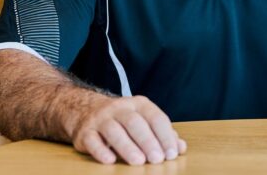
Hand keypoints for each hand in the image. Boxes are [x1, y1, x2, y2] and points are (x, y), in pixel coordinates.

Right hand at [70, 94, 186, 164]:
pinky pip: (92, 141)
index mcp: (139, 104)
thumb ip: (162, 134)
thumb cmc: (123, 121)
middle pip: (135, 123)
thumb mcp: (144, 121)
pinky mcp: (85, 132)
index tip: (172, 153)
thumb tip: (181, 148)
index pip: (156, 117)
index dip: (165, 136)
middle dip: (148, 141)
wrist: (86, 111)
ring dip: (127, 146)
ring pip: (114, 131)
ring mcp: (101, 119)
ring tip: (138, 162)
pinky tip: (110, 160)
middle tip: (157, 159)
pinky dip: (101, 151)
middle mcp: (120, 108)